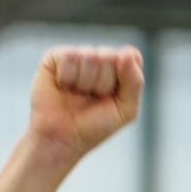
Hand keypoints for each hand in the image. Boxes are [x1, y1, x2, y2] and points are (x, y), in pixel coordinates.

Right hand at [29, 45, 143, 161]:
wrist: (62, 138)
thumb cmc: (95, 125)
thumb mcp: (125, 109)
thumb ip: (135, 81)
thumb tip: (126, 53)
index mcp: (120, 67)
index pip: (132, 57)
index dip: (124, 78)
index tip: (113, 97)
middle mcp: (99, 57)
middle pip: (110, 56)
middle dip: (102, 84)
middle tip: (91, 99)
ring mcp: (77, 55)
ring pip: (90, 56)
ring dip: (84, 83)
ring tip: (76, 95)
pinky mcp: (55, 56)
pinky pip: (69, 57)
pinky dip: (67, 78)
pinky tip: (62, 87)